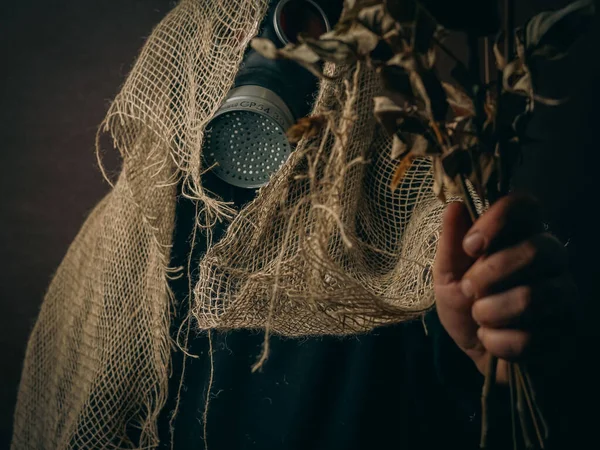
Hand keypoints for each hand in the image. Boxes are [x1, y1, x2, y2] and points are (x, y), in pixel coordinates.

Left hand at [433, 195, 574, 382]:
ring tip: (480, 318)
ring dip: (490, 313)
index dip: (497, 221)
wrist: (477, 353)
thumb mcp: (447, 274)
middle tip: (469, 289)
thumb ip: (451, 242)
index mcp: (519, 235)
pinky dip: (498, 342)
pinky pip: (530, 337)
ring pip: (533, 297)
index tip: (470, 247)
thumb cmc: (465, 306)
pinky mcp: (568, 331)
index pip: (526, 206)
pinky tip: (494, 340)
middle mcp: (551, 257)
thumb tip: (455, 205)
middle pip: (537, 250)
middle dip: (490, 274)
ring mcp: (565, 293)